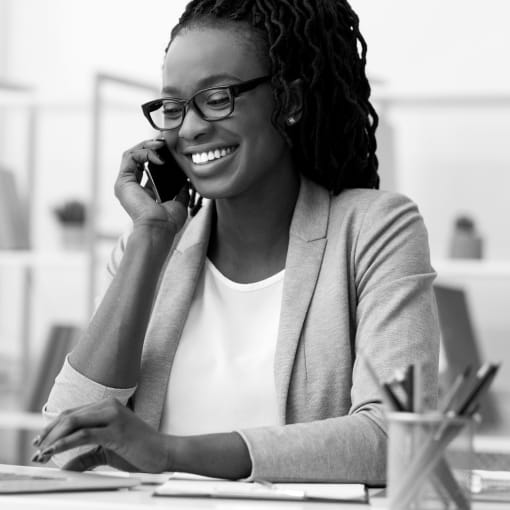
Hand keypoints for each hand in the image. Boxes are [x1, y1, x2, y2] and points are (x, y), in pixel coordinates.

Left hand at [32, 398, 170, 472]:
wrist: (164, 453)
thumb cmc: (139, 452)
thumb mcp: (108, 452)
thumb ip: (86, 457)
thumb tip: (64, 468)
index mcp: (108, 406)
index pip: (73, 413)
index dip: (54, 428)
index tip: (40, 444)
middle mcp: (110, 406)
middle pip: (70, 416)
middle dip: (49, 434)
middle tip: (36, 451)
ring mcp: (114, 415)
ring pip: (74, 422)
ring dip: (53, 439)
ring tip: (41, 455)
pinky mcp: (116, 430)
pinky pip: (84, 435)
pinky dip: (65, 444)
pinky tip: (53, 452)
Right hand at [115, 139, 187, 232]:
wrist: (159, 228)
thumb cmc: (168, 222)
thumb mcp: (179, 202)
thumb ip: (181, 189)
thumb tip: (186, 179)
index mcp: (143, 192)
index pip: (147, 166)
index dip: (158, 155)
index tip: (170, 149)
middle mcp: (132, 187)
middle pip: (138, 157)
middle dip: (152, 147)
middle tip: (166, 142)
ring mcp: (126, 184)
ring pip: (132, 154)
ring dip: (147, 146)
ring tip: (162, 145)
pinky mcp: (123, 181)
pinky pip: (130, 157)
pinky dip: (144, 152)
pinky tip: (158, 156)